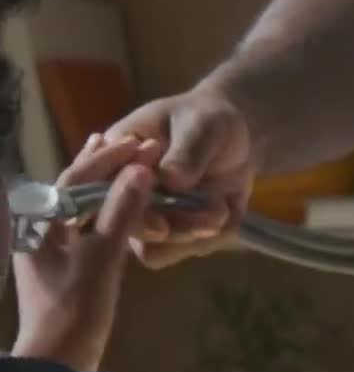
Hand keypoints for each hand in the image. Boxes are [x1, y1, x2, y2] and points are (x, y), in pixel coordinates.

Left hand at [11, 135, 161, 371]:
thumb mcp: (103, 258)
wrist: (57, 361)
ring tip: (123, 155)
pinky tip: (120, 202)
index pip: (76, 177)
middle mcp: (37, 228)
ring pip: (78, 202)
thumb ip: (121, 212)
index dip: (110, 158)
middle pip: (73, 185)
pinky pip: (84, 222)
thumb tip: (140, 171)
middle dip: (105, 163)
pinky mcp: (61, 263)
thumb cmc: (76, 309)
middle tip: (137, 142)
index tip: (142, 143)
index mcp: (39, 222)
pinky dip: (104, 206)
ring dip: (104, 180)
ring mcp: (48, 246)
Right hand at [104, 89, 253, 267]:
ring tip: (223, 211)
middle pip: (129, 232)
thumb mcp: (200, 125)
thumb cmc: (205, 120)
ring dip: (194, 237)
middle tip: (214, 216)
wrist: (235, 134)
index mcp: (112, 162)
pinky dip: (213, 238)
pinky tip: (228, 212)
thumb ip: (186, 151)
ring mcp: (148, 219)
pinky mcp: (176, 235)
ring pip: (157, 251)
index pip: (101, 196)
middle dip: (174, 229)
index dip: (127, 212)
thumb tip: (171, 179)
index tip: (162, 221)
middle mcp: (122, 197)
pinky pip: (189, 251)